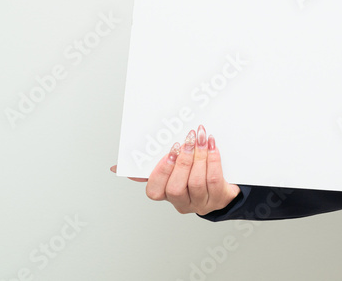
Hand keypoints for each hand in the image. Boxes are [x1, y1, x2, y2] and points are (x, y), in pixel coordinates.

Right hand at [110, 125, 240, 214]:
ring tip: (201, 138)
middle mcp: (182, 203)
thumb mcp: (170, 171)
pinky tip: (212, 145)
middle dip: (182, 161)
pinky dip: (213, 160)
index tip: (170, 150)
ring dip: (199, 156)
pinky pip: (214, 179)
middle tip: (188, 139)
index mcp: (165, 195)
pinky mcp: (218, 198)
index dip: (162, 171)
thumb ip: (150, 167)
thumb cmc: (192, 175)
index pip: (155, 190)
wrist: (224, 187)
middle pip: (176, 187)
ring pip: (196, 182)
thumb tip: (118, 167)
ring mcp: (200, 203)